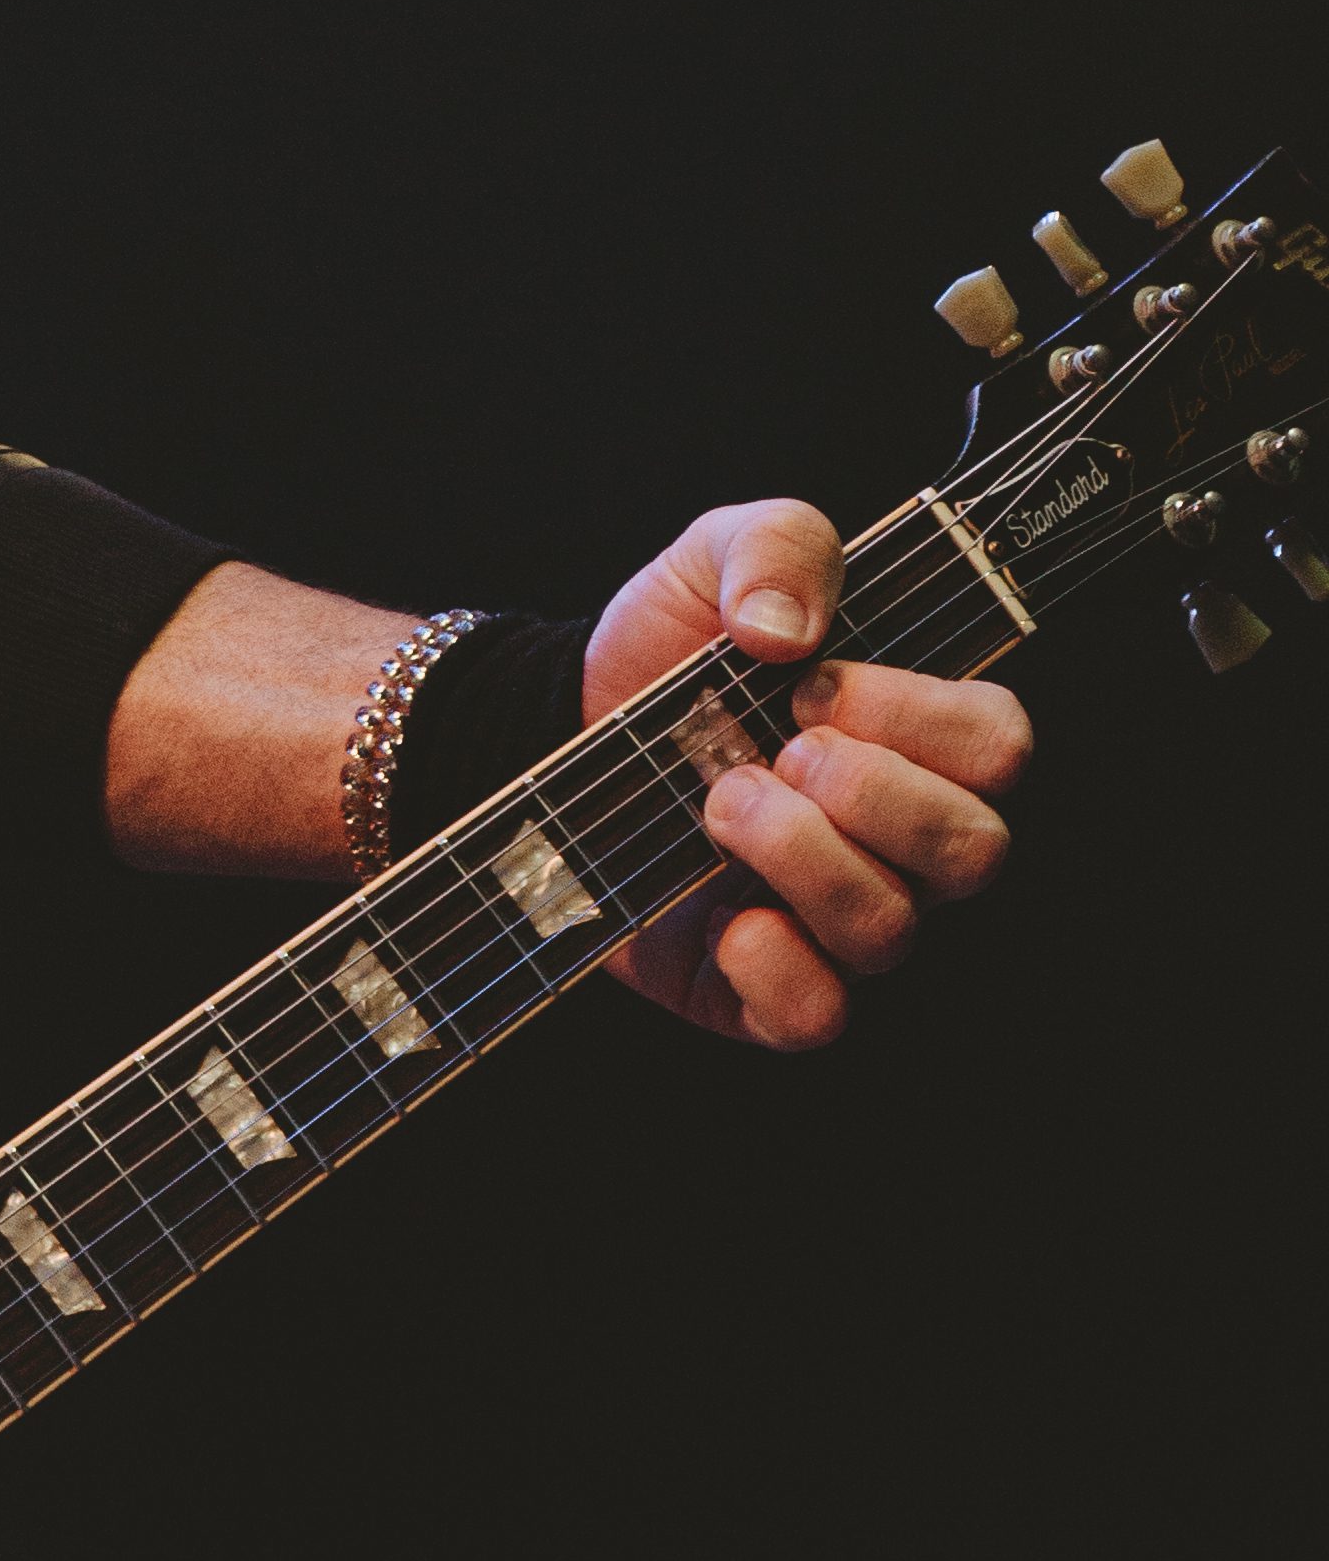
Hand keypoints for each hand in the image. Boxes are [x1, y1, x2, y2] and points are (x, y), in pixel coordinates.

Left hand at [589, 501, 1027, 1047]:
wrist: (559, 725)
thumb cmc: (669, 650)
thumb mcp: (716, 554)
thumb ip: (779, 546)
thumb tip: (790, 627)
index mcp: (916, 740)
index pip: (1000, 746)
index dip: (915, 715)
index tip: (814, 685)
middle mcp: (901, 841)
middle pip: (975, 849)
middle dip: (867, 792)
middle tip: (773, 750)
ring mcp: (839, 918)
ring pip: (893, 930)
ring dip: (800, 857)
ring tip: (719, 803)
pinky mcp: (767, 986)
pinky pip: (818, 1015)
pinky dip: (773, 966)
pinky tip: (723, 917)